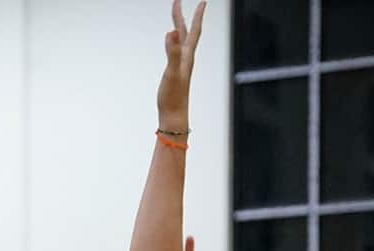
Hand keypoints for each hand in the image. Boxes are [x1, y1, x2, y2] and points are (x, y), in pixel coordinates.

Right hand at [157, 1, 206, 127]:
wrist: (174, 115)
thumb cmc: (173, 96)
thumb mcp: (172, 72)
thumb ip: (173, 52)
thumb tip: (171, 32)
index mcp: (187, 55)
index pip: (193, 30)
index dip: (197, 15)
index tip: (202, 2)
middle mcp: (186, 58)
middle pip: (185, 32)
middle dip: (183, 16)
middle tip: (177, 1)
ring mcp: (181, 65)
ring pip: (180, 40)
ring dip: (178, 27)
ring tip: (175, 18)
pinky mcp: (175, 71)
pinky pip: (175, 50)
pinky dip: (173, 41)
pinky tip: (172, 42)